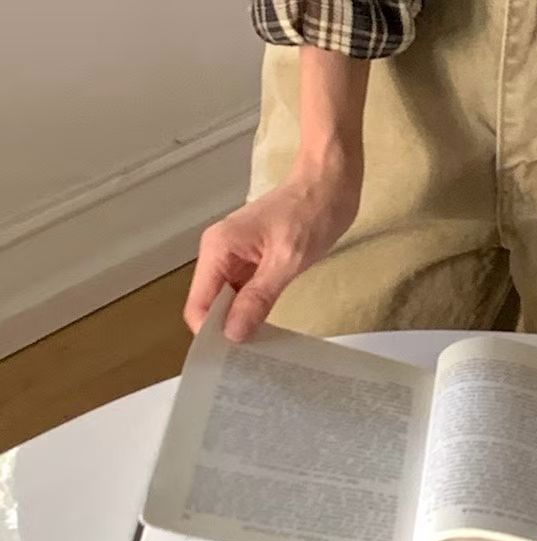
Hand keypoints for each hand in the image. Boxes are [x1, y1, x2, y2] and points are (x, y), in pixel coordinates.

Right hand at [184, 152, 361, 342]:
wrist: (332, 180)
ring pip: (227, 300)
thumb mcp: (288, 260)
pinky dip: (253, 308)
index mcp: (219, 248)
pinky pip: (244, 290)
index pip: (199, 305)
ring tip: (261, 349)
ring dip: (241, 321)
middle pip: (210, 304)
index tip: (234, 359)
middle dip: (226, 330)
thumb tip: (232, 335)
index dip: (212, 333)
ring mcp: (236, 254)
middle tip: (252, 361)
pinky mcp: (253, 257)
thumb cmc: (313, 212)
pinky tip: (267, 326)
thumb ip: (257, 298)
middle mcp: (219, 251)